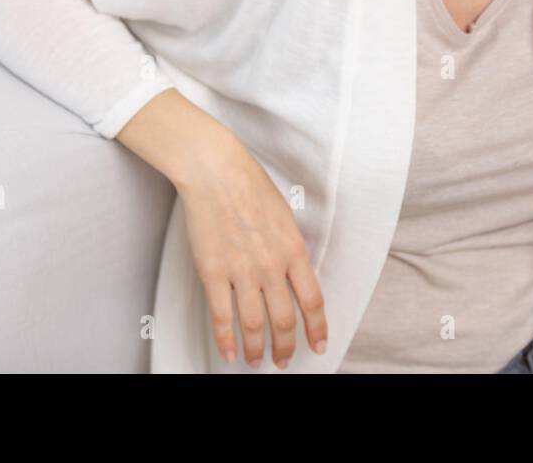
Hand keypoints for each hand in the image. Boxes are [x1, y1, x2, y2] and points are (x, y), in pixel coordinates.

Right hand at [177, 136, 328, 369]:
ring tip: (257, 361)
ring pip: (254, 325)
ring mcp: (242, 271)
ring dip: (257, 349)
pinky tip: (229, 352)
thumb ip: (290, 249)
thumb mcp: (285, 217)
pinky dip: (226, 340)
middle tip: (284, 359)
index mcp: (293, 250)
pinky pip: (222, 316)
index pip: (312, 301)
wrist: (216, 172)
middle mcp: (271, 266)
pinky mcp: (213, 273)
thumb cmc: (249, 186)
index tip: (318, 344)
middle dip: (286, 347)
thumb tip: (293, 276)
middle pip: (284, 321)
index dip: (317, 329)